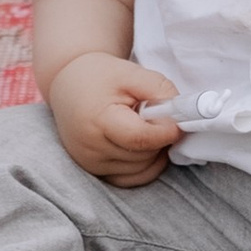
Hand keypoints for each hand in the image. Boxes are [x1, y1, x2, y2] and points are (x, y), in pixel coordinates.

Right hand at [46, 52, 182, 185]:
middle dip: (159, 138)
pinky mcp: (96, 173)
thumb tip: (182, 117)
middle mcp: (90, 148)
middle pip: (143, 154)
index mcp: (97, 120)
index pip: (140, 138)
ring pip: (142, 168)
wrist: (69, 86)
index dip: (165, 131)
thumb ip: (160, 91)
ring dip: (154, 151)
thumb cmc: (100, 76)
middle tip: (156, 116)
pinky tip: (145, 144)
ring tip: (144, 125)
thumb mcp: (131, 72)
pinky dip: (147, 165)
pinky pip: (133, 178)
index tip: (179, 121)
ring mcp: (91, 164)